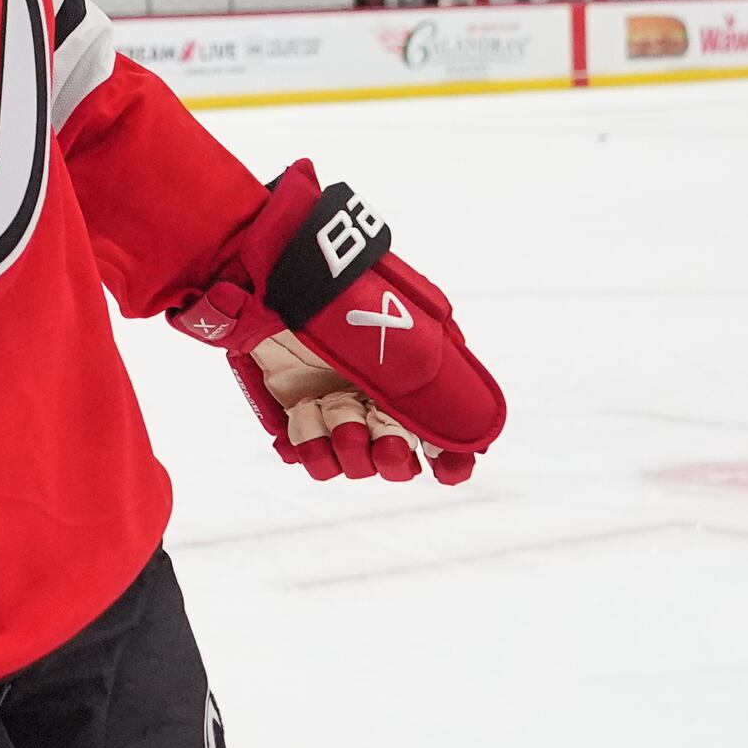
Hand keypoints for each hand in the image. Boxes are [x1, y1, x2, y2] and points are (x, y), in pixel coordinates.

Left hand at [165, 162, 505, 483]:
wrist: (268, 278)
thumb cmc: (340, 298)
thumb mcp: (403, 338)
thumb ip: (441, 392)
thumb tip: (479, 439)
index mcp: (411, 372)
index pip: (442, 430)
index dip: (450, 458)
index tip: (447, 469)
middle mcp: (377, 393)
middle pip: (397, 457)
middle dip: (390, 454)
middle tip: (377, 434)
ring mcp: (335, 402)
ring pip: (353, 462)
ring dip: (346, 449)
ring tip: (331, 413)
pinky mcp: (295, 410)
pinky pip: (310, 456)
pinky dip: (310, 446)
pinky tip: (306, 415)